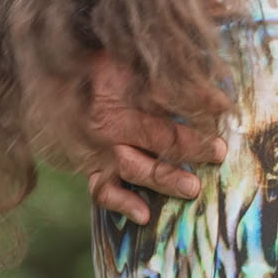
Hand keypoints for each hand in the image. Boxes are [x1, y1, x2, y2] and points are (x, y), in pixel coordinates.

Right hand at [86, 55, 227, 222]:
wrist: (53, 78)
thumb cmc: (101, 67)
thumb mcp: (131, 63)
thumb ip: (165, 77)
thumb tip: (209, 92)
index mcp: (117, 96)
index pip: (164, 103)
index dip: (197, 106)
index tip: (225, 110)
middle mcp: (107, 126)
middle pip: (155, 138)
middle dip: (189, 147)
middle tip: (218, 152)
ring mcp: (97, 150)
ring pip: (133, 169)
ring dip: (164, 179)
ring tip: (192, 188)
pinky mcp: (90, 167)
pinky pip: (102, 190)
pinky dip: (122, 203)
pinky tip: (144, 215)